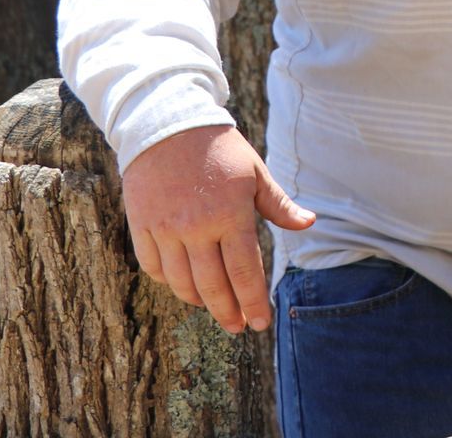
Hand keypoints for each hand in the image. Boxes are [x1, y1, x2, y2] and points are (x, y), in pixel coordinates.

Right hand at [120, 124, 314, 333]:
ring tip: (215, 308)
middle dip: (228, 312)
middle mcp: (197, 228)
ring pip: (181, 283)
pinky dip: (169, 282)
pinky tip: (183, 285)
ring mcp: (166, 229)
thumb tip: (309, 223)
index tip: (260, 323)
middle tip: (239, 327)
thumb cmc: (220, 149)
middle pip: (213, 286)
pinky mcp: (142, 226)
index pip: (245, 272)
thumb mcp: (256, 172)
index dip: (253, 302)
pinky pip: (154, 267)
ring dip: (200, 301)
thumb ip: (279, 204)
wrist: (167, 124)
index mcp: (231, 215)